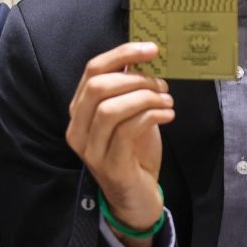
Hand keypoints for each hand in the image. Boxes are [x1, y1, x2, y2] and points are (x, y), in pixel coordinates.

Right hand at [65, 42, 173, 246]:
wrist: (136, 198)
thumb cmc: (134, 152)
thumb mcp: (130, 115)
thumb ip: (129, 91)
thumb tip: (145, 58)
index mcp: (80, 110)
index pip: (92, 71)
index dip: (122, 55)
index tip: (151, 48)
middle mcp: (78, 128)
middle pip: (97, 87)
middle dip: (136, 79)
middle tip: (162, 84)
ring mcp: (91, 149)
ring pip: (110, 109)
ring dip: (145, 98)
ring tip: (167, 101)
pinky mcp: (109, 165)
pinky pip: (127, 132)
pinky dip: (150, 117)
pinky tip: (168, 115)